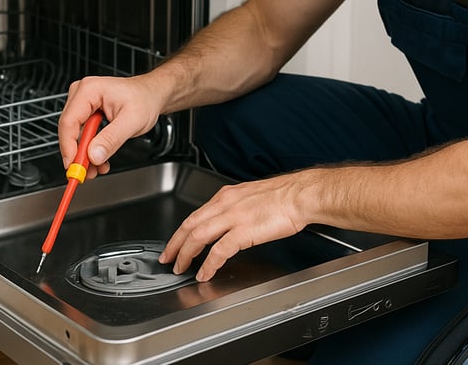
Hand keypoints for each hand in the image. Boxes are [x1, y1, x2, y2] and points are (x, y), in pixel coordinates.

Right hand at [58, 74, 162, 177]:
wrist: (152, 95)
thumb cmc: (145, 99)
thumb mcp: (132, 121)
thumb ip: (112, 139)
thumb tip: (93, 155)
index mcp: (89, 90)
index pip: (69, 122)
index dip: (69, 147)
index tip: (74, 166)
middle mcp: (82, 94)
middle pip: (69, 129)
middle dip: (78, 154)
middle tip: (86, 173)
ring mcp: (83, 103)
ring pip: (75, 135)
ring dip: (85, 154)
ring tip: (98, 168)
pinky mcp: (86, 112)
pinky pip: (82, 134)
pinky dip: (90, 149)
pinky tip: (99, 159)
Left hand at [159, 173, 308, 281]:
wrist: (300, 195)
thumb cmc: (283, 196)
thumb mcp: (251, 196)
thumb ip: (235, 207)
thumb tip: (227, 221)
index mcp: (227, 195)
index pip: (196, 214)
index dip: (181, 230)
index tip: (175, 241)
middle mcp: (225, 203)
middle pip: (190, 224)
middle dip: (175, 243)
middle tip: (167, 258)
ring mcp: (233, 217)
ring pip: (199, 236)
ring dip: (186, 254)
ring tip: (181, 268)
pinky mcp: (244, 231)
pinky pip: (219, 251)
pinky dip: (209, 264)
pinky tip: (205, 273)